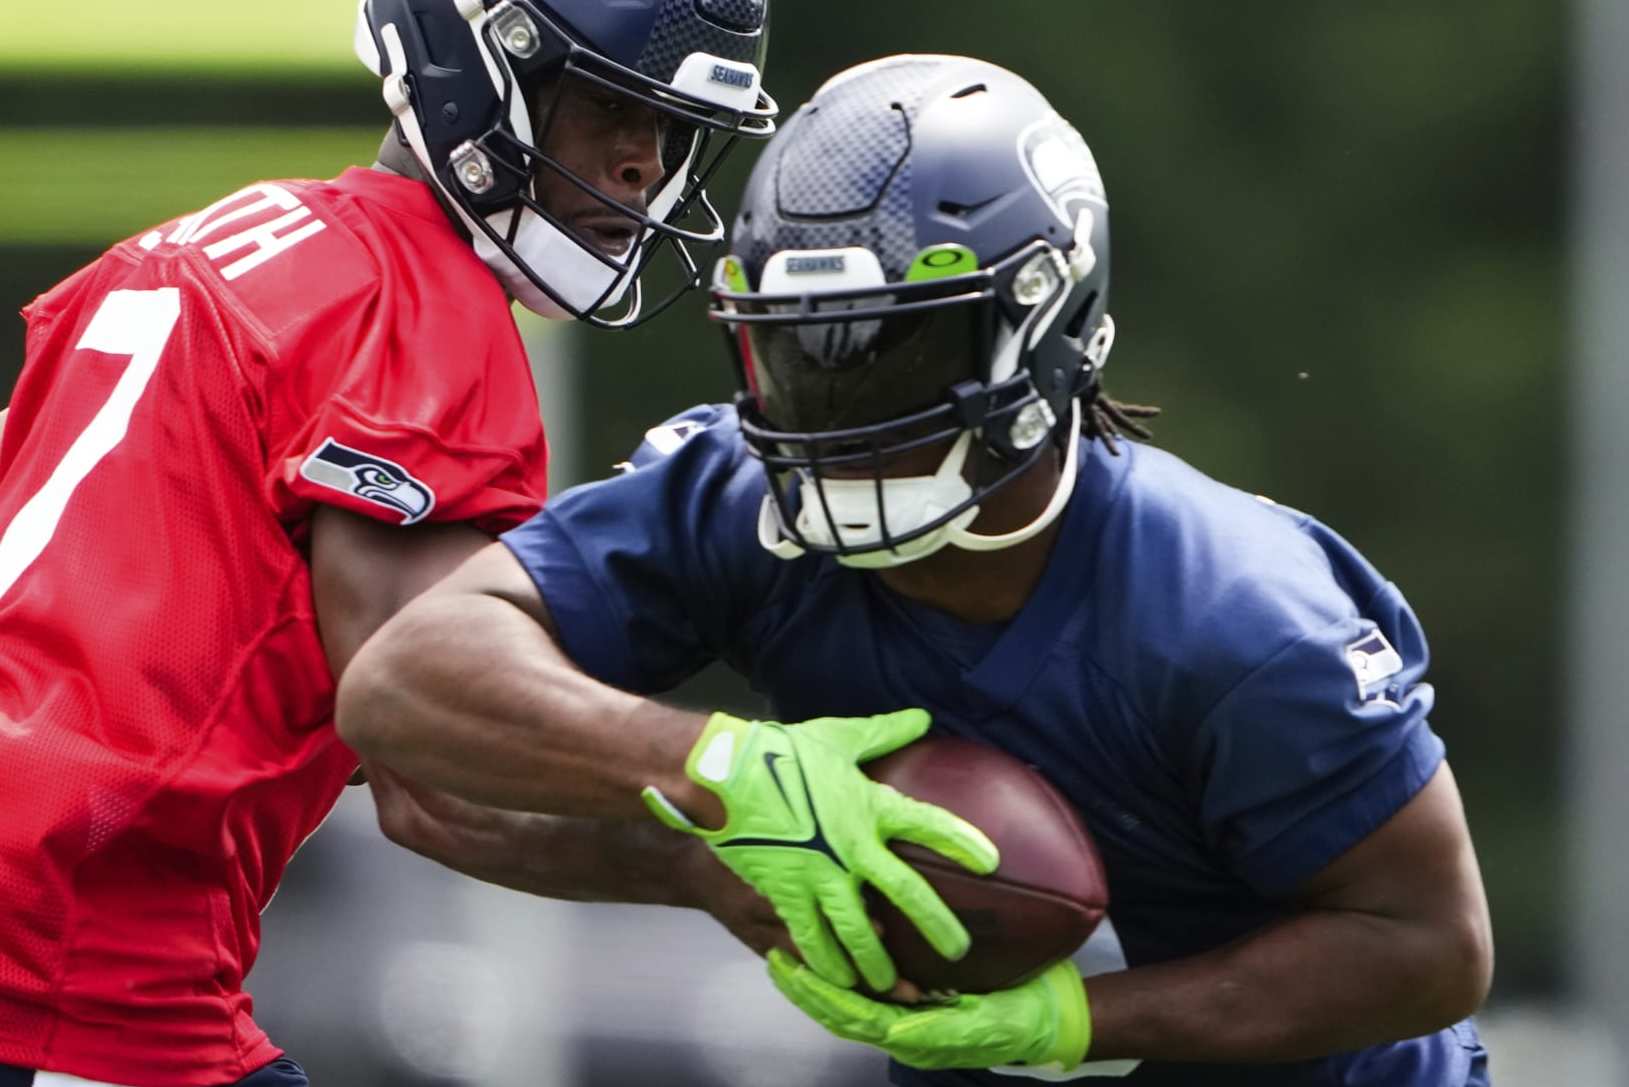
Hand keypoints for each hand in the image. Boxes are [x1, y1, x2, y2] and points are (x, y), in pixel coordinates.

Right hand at [642, 709, 998, 990]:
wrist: (722, 774)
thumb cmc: (781, 751)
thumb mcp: (837, 737)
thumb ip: (883, 733)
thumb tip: (921, 717)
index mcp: (869, 805)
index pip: (928, 824)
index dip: (961, 842)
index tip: (991, 862)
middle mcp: (852, 846)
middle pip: (905, 892)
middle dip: (936, 924)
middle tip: (958, 951)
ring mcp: (819, 875)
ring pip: (857, 930)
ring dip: (878, 961)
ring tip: (894, 985)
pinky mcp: (786, 892)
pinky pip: (811, 937)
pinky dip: (826, 962)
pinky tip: (838, 982)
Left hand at [769, 951, 1091, 1070]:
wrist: (1052, 1019)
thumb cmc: (1022, 1018)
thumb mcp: (986, 1024)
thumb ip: (939, 1032)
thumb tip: (893, 1033)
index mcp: (915, 1039)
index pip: (854, 1017)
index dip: (821, 995)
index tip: (791, 970)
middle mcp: (905, 1035)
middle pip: (842, 1016)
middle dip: (806, 990)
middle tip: (775, 958)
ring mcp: (911, 1023)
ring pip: (851, 1010)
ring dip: (818, 988)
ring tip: (789, 960)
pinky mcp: (921, 1008)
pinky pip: (872, 1001)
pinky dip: (846, 986)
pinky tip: (832, 963)